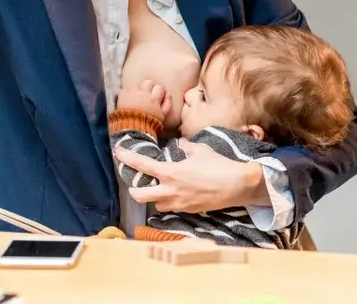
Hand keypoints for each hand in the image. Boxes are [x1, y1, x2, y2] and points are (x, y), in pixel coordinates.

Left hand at [115, 139, 268, 212]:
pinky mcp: (189, 211)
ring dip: (154, 198)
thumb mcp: (200, 150)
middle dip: (134, 190)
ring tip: (160, 188)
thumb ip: (186, 148)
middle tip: (137, 183)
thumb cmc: (219, 165)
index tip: (118, 152)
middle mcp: (170, 191)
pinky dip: (171, 202)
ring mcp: (179, 204)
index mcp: (170, 173)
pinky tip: (177, 194)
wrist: (238, 186)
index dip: (127, 158)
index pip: (141, 165)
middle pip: (140, 196)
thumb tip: (180, 145)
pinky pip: (173, 208)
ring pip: (156, 205)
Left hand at [116, 79, 170, 122]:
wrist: (132, 128)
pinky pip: (125, 89)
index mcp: (154, 98)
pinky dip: (127, 93)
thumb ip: (167, 103)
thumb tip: (168, 93)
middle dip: (149, 87)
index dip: (160, 91)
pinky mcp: (123, 95)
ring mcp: (132, 93)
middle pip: (148, 82)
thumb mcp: (162, 116)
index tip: (158, 96)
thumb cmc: (149, 123)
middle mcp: (144, 93)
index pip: (160, 87)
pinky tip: (128, 99)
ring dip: (138, 89)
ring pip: (137, 84)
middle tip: (147, 95)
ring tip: (137, 97)